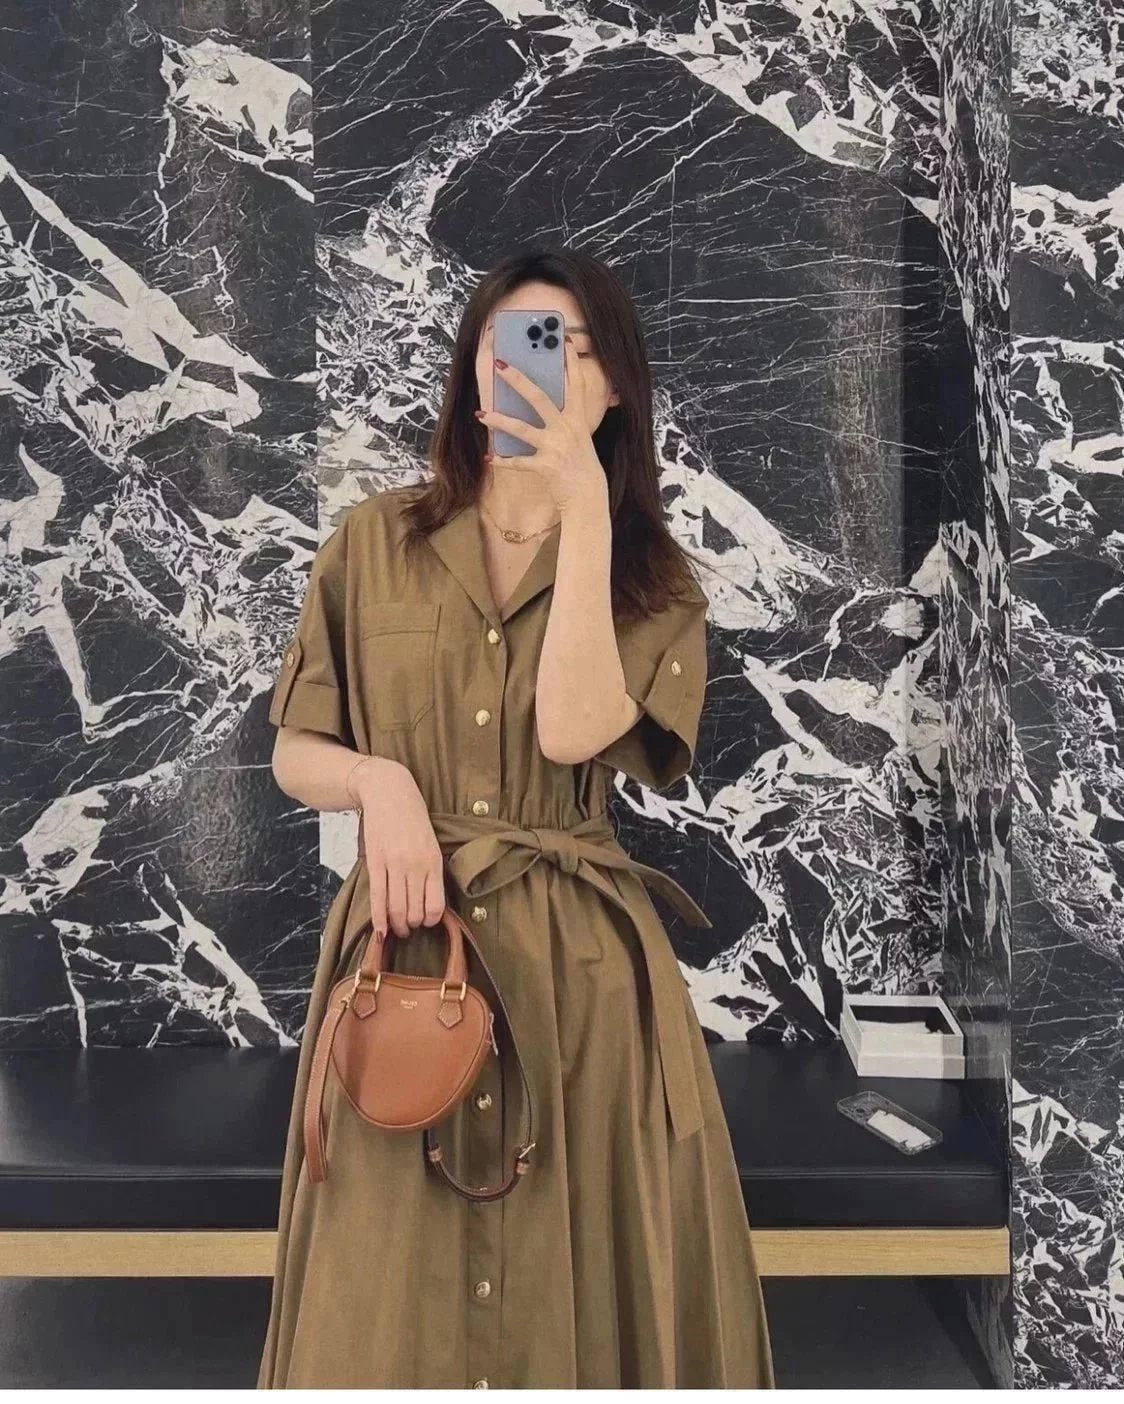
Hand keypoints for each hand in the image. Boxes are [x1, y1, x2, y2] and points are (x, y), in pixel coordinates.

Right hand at [352, 758, 445, 938]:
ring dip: (397, 926)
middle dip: (411, 926)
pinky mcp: (374, 862)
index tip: (426, 922)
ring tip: (397, 930)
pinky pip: (377, 897)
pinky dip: (379, 919)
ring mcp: (393, 864)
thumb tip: (430, 901)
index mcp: (434, 860)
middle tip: (409, 928)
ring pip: (396, 908)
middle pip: (414, 911)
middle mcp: (415, 865)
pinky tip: (380, 931)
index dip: (430, 921)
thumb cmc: (413, 817)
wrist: (389, 792)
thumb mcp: (431, 841)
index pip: (436, 905)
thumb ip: (431, 869)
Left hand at [476, 331, 606, 512]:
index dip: (571, 361)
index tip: (565, 340)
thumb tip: (543, 404)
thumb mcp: (579, 437)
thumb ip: (565, 419)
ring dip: (499, 420)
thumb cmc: (582, 464)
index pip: (576, 384)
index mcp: (576, 419)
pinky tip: (489, 457)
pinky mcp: (544, 467)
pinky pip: (518, 462)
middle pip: (538, 398)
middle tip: (499, 364)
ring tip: (481, 413)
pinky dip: (502, 460)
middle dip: (517, 379)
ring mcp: (554, 448)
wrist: (588, 496)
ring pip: (521, 429)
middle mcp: (566, 429)